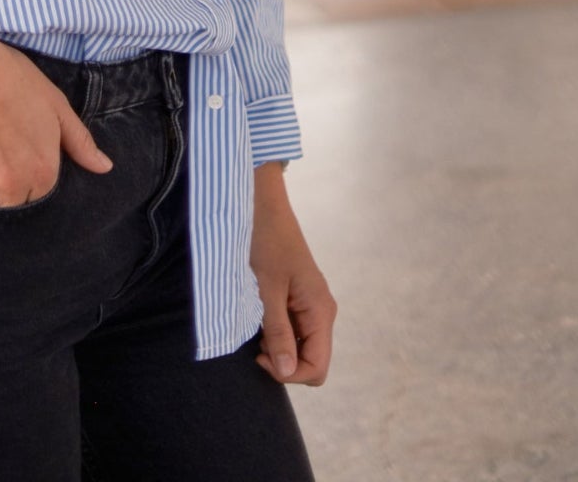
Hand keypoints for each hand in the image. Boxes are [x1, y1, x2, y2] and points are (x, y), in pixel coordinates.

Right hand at [0, 36, 112, 207]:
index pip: (40, 197)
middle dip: (5, 191)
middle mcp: (13, 188)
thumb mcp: (55, 105)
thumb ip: (80, 142)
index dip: (28, 179)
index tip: (16, 158)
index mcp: (42, 173)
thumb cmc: (11, 80)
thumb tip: (105, 167)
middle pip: (12, 208)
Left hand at [250, 165, 336, 385]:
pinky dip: (276, 331)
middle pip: (311, 360)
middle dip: (284, 362)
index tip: (260, 355)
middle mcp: (321, 311)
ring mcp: (311, 304)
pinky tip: (259, 314)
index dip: (289, 374)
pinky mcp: (298, 297)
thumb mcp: (267, 289)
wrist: (261, 204)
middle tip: (256, 342)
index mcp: (321, 311)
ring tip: (256, 324)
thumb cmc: (264, 241)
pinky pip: (293, 329)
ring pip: (300, 346)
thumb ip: (278, 331)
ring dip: (278, 345)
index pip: (317, 368)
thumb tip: (287, 371)